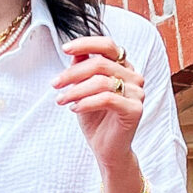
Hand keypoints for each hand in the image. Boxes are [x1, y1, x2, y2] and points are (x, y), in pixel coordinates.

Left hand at [53, 34, 143, 187]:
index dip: (87, 43)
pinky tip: (74, 108)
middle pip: (100, 63)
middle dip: (73, 73)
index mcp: (123, 67)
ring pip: (102, 81)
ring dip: (76, 90)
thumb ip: (82, 69)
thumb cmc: (96, 119)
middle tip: (55, 84)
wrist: (106, 149)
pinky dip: (86, 102)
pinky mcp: (135, 109)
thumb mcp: (83, 90)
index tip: (65, 48)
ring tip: (61, 100)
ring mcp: (137, 93)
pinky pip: (107, 99)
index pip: (108, 45)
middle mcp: (134, 77)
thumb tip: (75, 52)